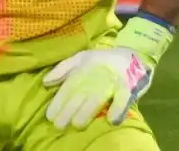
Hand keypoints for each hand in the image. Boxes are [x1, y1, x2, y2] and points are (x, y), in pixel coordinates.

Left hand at [43, 16, 173, 129]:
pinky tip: (111, 120)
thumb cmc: (102, 60)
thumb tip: (45, 82)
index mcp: (83, 72)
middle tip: (59, 125)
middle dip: (68, 111)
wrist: (133, 54)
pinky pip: (123, 99)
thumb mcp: (81, 58)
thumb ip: (63, 69)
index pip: (68, 88)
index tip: (50, 116)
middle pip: (80, 96)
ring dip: (87, 112)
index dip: (58, 103)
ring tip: (78, 124)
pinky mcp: (128, 87)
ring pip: (97, 99)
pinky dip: (118, 109)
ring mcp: (112, 83)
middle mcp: (95, 78)